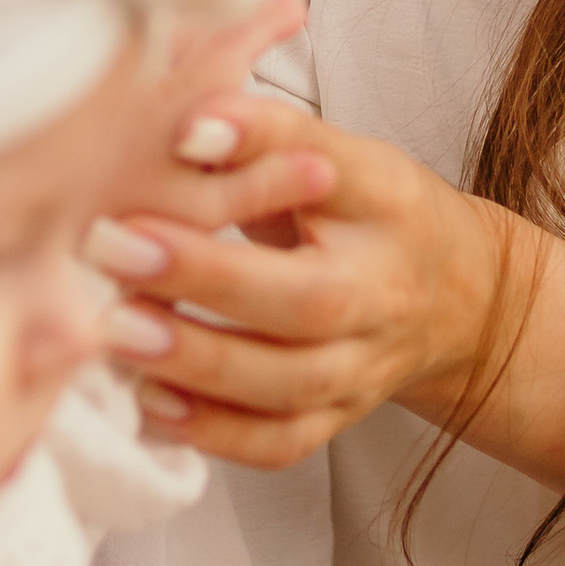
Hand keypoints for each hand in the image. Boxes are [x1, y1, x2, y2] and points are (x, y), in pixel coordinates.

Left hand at [86, 96, 511, 467]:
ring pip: (289, 384)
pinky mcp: (337, 420)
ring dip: (198, 363)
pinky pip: (279, 443)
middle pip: (310, 300)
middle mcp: (384, 295)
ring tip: (116, 332)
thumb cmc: (370, 214)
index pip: (332, 175)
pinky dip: (213, 433)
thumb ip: (266, 133)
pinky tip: (149, 402)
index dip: (262, 152)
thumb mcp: (338, 154)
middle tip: (112, 249)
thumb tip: (185, 122)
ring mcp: (364, 368)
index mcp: (386, 208)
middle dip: (206, 277)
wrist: (452, 297)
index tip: (183, 137)